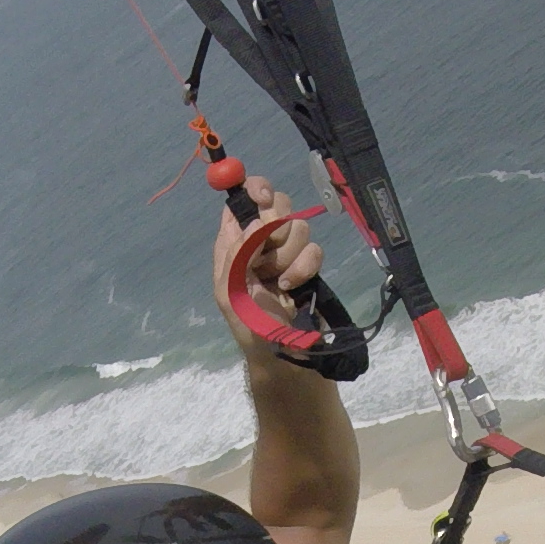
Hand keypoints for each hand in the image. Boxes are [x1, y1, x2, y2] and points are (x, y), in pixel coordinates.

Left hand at [214, 175, 326, 347]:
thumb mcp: (230, 292)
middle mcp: (260, 240)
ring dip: (288, 258)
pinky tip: (293, 288)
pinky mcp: (308, 264)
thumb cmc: (249, 325)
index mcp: (234, 241)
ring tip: (277, 282)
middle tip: (266, 256)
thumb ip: (237, 254)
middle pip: (277, 204)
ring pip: (298, 226)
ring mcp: (286, 251)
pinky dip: (304, 269)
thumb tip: (254, 224)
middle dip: (275, 230)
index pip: (243, 198)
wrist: (283, 353)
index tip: (264, 198)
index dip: (255, 190)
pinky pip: (314, 249)